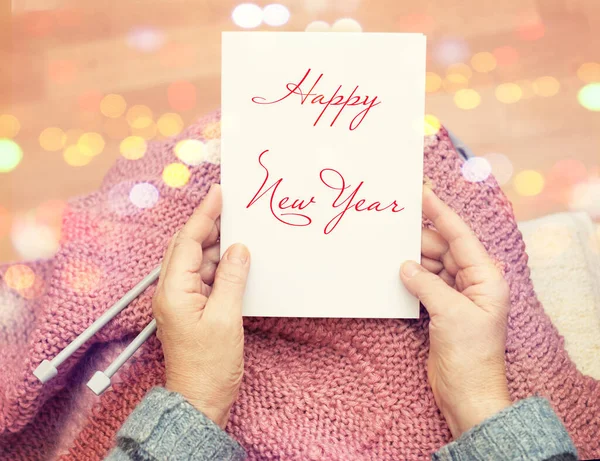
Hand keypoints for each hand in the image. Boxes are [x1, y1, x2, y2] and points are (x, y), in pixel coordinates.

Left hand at [152, 184, 250, 428]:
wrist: (200, 400)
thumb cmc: (209, 367)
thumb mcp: (226, 319)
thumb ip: (233, 279)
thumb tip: (240, 249)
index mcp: (174, 291)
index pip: (189, 242)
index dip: (204, 215)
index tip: (218, 193)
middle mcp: (172, 291)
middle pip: (190, 247)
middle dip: (210, 225)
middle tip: (232, 207)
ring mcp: (181, 300)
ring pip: (199, 261)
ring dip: (218, 246)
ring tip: (240, 231)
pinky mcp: (192, 309)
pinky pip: (205, 277)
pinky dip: (221, 266)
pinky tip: (237, 260)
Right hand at [400, 186, 511, 438]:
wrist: (468, 393)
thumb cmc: (470, 355)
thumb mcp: (450, 314)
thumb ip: (426, 284)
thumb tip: (405, 265)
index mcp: (485, 276)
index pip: (459, 236)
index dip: (439, 213)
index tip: (422, 193)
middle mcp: (473, 280)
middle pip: (442, 248)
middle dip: (419, 238)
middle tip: (393, 224)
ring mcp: (457, 294)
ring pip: (431, 264)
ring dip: (412, 258)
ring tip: (389, 246)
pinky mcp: (442, 307)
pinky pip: (424, 281)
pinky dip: (411, 276)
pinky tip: (395, 269)